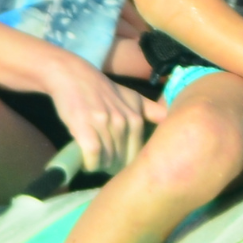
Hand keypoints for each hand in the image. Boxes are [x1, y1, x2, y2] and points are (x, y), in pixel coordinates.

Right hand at [38, 54, 162, 174]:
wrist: (72, 75)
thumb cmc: (101, 89)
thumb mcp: (131, 97)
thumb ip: (152, 110)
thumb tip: (171, 120)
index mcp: (136, 117)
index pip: (138, 155)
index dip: (127, 164)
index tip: (117, 162)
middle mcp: (123, 121)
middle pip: (122, 161)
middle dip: (113, 167)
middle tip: (103, 163)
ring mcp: (104, 123)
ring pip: (107, 160)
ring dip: (100, 166)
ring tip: (94, 161)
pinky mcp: (84, 126)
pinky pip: (93, 155)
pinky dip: (90, 163)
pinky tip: (87, 161)